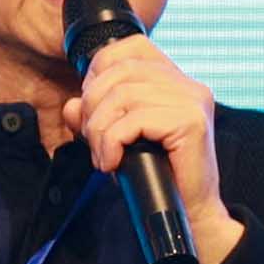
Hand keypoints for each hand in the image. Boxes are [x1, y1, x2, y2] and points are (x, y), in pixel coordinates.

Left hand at [52, 41, 241, 263]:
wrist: (189, 216)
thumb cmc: (157, 178)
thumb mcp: (119, 140)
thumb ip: (95, 117)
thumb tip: (71, 105)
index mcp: (176, 80)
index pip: (131, 47)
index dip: (100, 69)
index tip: (92, 104)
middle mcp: (188, 84)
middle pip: (120, 71)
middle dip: (93, 106)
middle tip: (93, 141)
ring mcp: (192, 100)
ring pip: (123, 96)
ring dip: (101, 130)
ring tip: (104, 157)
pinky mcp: (191, 121)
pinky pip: (135, 120)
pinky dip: (113, 142)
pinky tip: (113, 163)